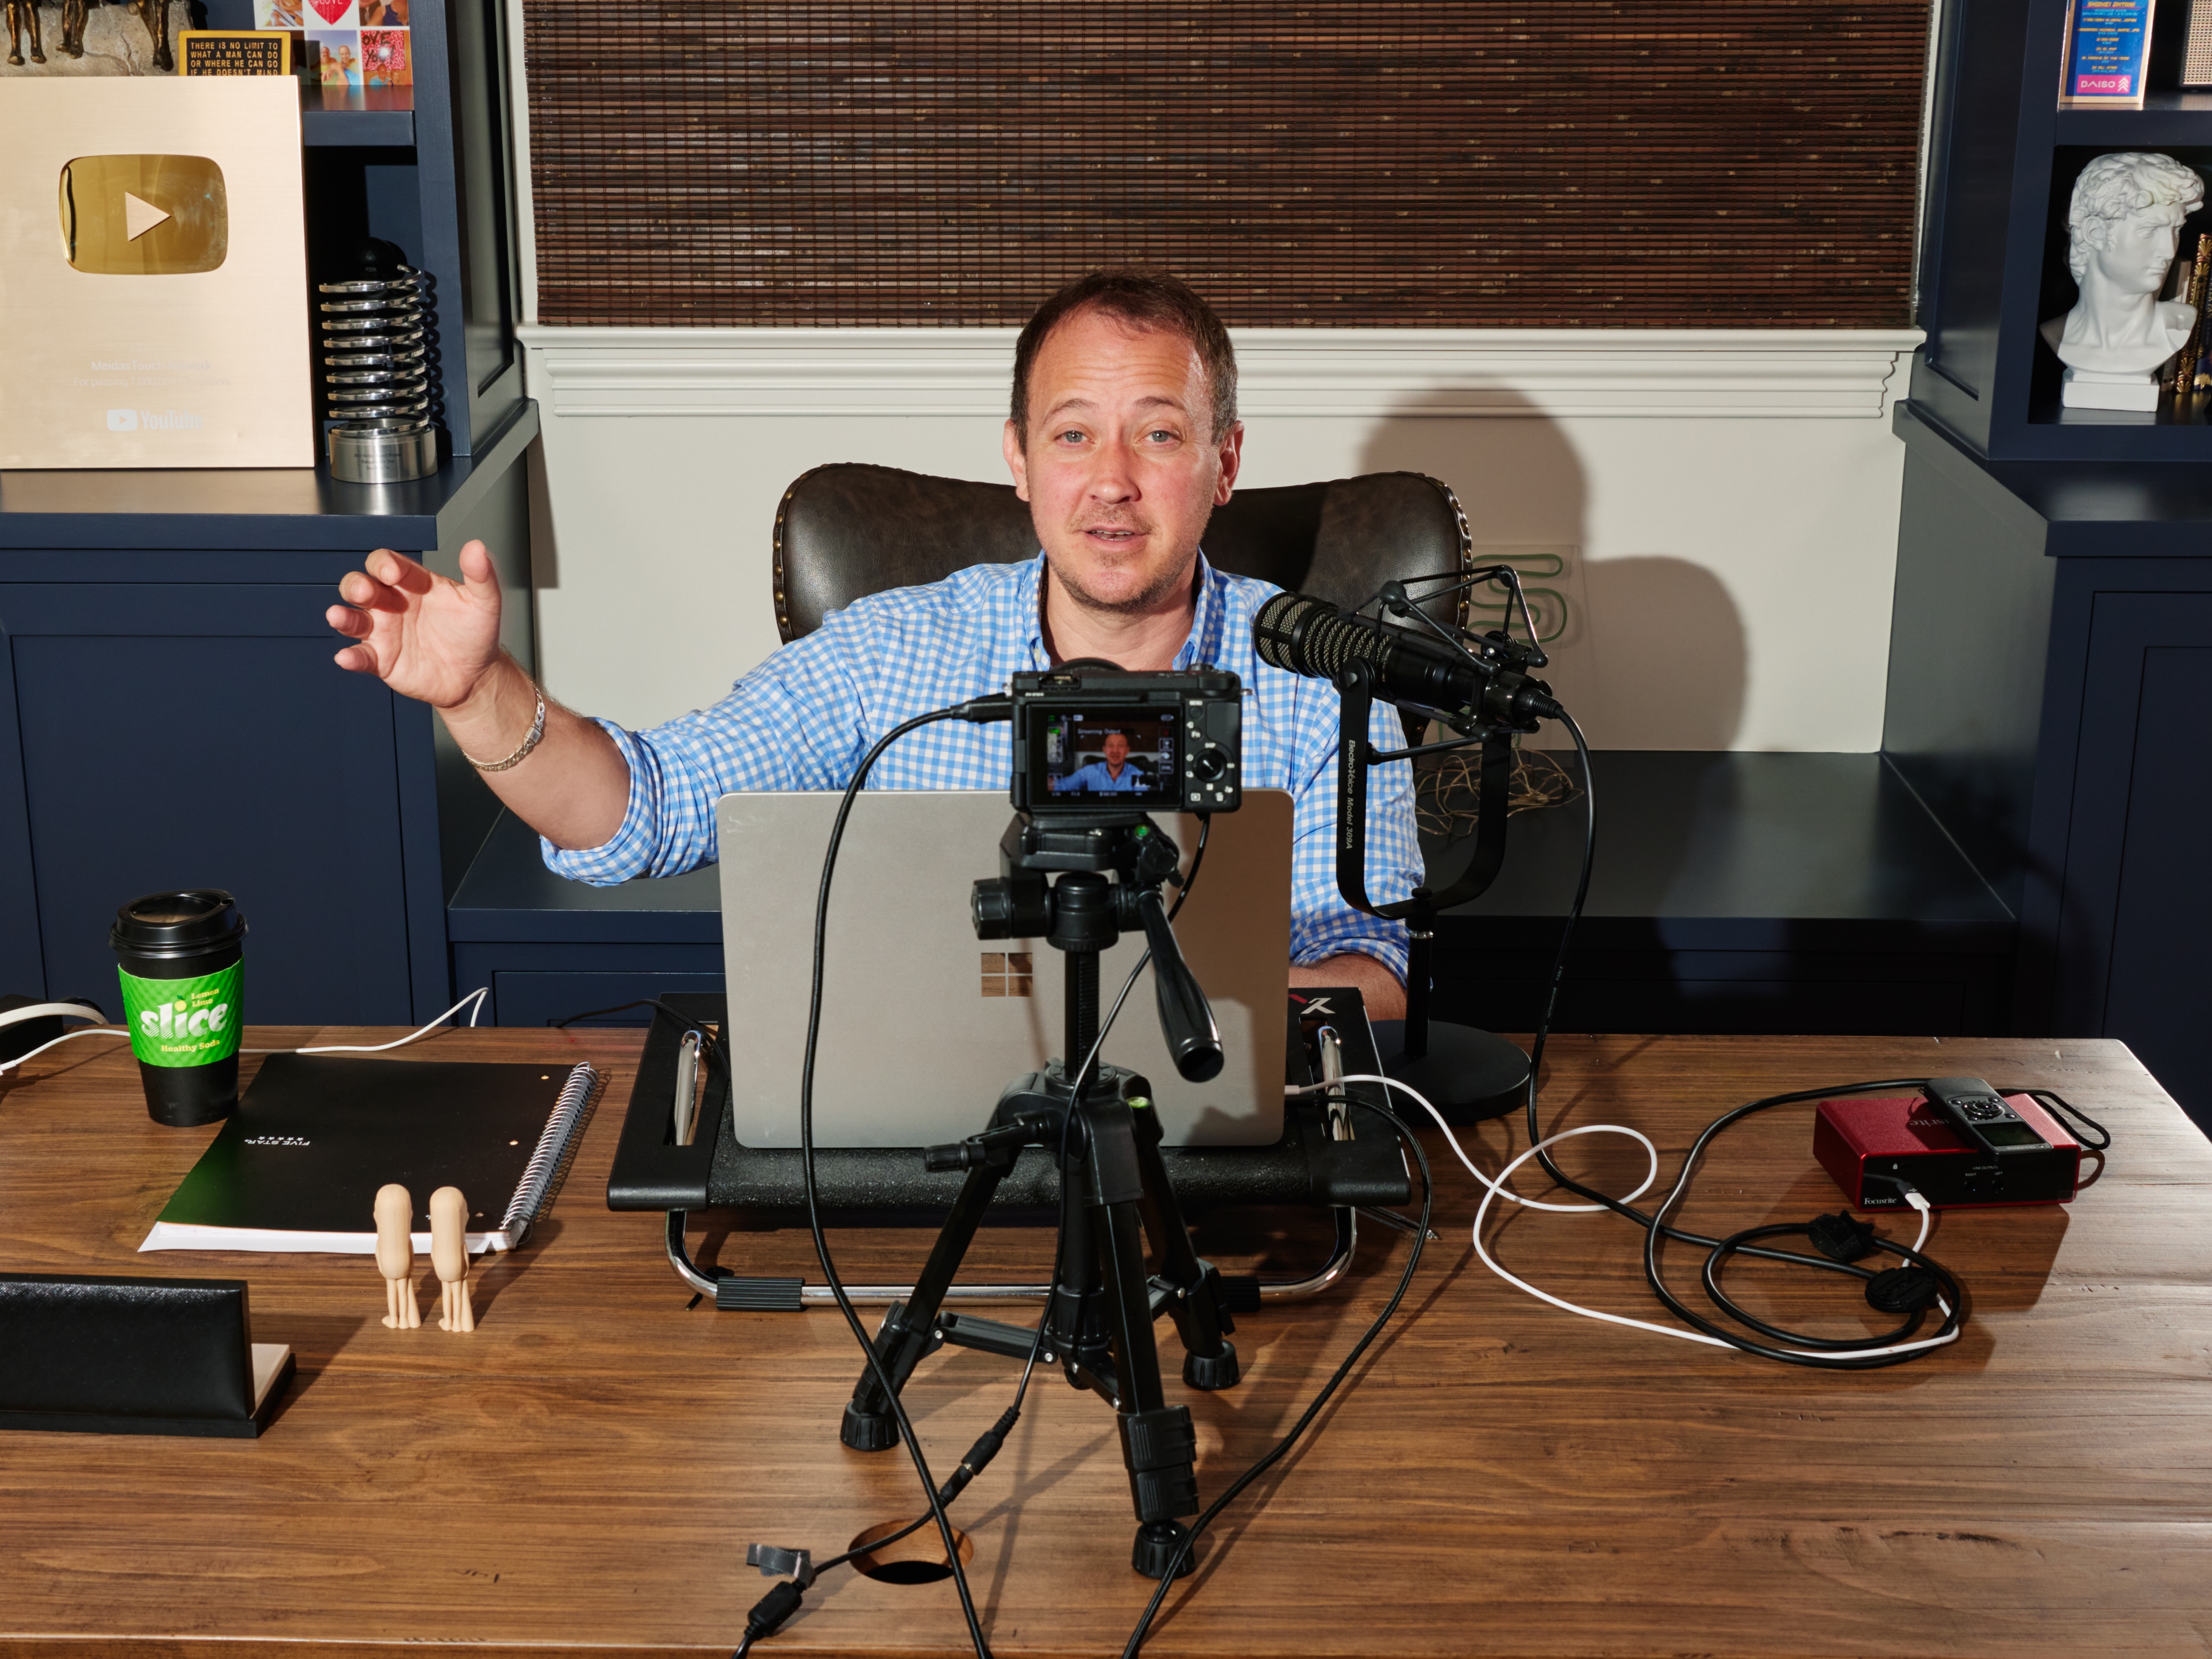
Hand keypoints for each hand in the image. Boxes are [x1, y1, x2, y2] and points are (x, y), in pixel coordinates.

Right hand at [328, 541, 501, 710]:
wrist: (476, 675)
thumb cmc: (474, 633)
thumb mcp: (484, 602)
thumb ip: (480, 575)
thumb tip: (477, 547)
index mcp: (412, 584)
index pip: (388, 564)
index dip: (384, 564)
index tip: (393, 573)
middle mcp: (391, 604)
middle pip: (361, 586)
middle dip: (356, 586)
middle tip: (365, 592)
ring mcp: (383, 632)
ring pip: (352, 619)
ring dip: (343, 617)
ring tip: (338, 616)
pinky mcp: (381, 659)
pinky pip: (360, 656)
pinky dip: (351, 657)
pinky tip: (347, 657)